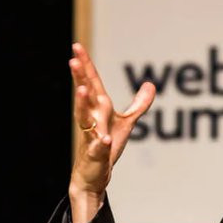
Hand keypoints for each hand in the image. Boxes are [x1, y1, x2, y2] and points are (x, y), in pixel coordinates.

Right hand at [69, 42, 154, 196]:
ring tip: (82, 89)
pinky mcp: (95, 155)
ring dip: (82, 103)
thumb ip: (138, 104)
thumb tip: (150, 84)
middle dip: (79, 77)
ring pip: (84, 118)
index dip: (85, 65)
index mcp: (99, 109)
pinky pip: (98, 148)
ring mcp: (91, 136)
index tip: (77, 47)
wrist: (93, 175)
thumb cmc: (106, 147)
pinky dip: (101, 143)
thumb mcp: (126, 123)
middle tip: (73, 59)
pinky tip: (104, 139)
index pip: (92, 83)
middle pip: (85, 95)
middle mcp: (92, 119)